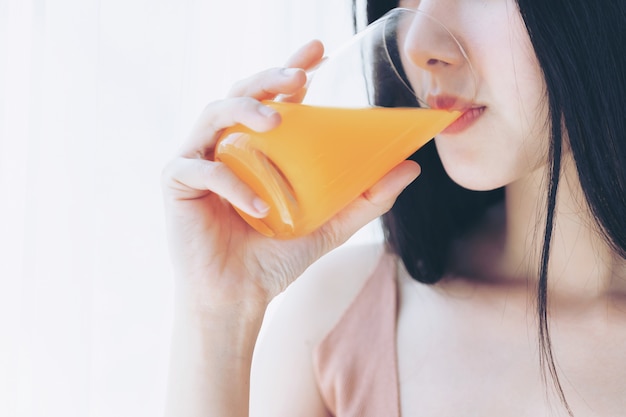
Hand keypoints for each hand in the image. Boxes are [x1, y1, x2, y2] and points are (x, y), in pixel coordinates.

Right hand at [161, 40, 420, 311]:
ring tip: (276, 119)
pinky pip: (201, 168)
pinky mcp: (176, 181)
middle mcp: (228, 145)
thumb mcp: (330, 223)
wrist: (240, 296)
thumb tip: (410, 167)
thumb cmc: (277, 257)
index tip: (318, 52)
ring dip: (245, 110)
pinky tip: (260, 207)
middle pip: (242, 92)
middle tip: (299, 75)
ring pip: (214, 112)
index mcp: (259, 147)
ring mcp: (200, 159)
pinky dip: (232, 183)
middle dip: (269, 75)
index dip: (292, 69)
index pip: (275, 97)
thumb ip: (366, 196)